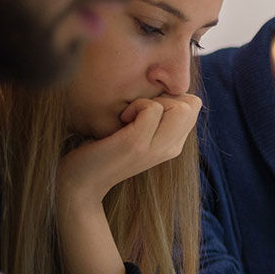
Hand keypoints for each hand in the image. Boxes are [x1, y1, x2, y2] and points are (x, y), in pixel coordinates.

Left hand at [56, 93, 201, 211]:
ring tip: (130, 115)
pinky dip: (136, 106)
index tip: (146, 108)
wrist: (80, 183)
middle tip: (138, 110)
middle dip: (166, 96)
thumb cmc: (100, 152)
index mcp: (174, 144)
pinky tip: (121, 119)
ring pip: (181, 107)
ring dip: (152, 101)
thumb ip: (154, 119)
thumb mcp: (136, 135)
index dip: (172, 96)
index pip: (194, 105)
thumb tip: (160, 89)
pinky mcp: (137, 144)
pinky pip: (153, 109)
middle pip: (192, 104)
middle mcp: (172, 148)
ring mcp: (157, 148)